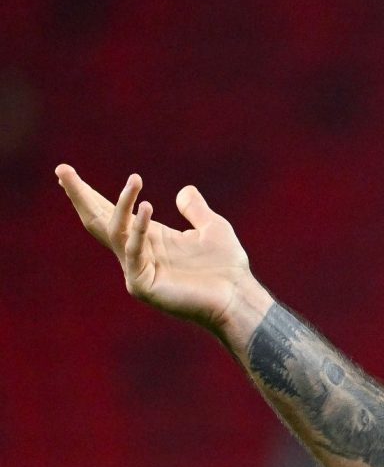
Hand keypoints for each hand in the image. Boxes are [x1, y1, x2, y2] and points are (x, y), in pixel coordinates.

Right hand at [56, 166, 260, 331]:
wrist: (238, 297)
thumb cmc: (227, 267)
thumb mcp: (212, 228)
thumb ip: (196, 210)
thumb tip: (185, 190)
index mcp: (149, 237)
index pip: (111, 211)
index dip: (89, 193)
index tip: (66, 172)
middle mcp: (137, 250)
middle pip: (99, 219)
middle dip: (80, 195)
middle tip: (61, 169)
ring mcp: (136, 268)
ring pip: (114, 230)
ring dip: (121, 204)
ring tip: (135, 180)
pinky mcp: (142, 284)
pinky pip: (134, 250)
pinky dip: (138, 228)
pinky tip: (146, 207)